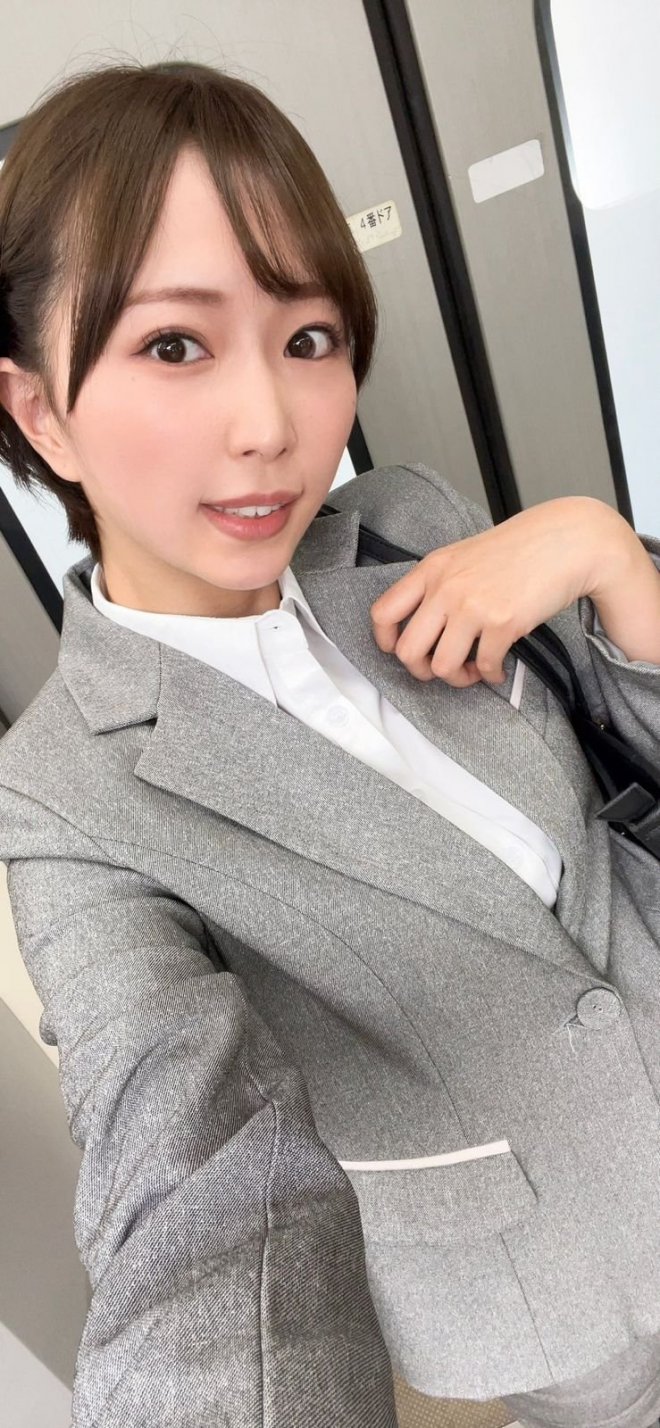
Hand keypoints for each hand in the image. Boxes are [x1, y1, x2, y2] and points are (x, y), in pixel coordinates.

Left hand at [369, 496, 630, 686]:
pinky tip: (499, 668)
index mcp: (431, 570)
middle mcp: (445, 588)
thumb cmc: (520, 548)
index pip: (383, 614)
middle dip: (423, 671)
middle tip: (443, 668)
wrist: (566, 540)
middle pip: (408, 652)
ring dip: (459, 678)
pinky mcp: (502, 623)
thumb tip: (425, 626)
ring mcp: (472, 606)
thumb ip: (440, 585)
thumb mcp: (464, 556)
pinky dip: (491, 675)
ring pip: (442, 667)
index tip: (404, 650)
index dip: (388, 642)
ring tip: (474, 670)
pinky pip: (484, 667)